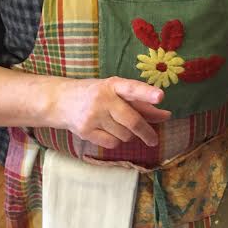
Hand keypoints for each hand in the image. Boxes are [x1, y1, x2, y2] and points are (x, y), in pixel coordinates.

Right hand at [51, 77, 169, 149]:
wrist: (61, 101)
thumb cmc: (96, 95)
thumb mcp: (117, 92)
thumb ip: (141, 104)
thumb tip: (166, 116)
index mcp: (113, 84)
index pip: (132, 88)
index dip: (147, 93)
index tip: (160, 97)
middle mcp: (103, 98)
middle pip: (132, 120)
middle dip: (146, 132)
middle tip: (153, 140)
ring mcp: (93, 115)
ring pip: (124, 135)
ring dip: (128, 135)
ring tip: (119, 126)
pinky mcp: (85, 131)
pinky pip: (112, 143)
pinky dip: (116, 141)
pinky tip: (108, 131)